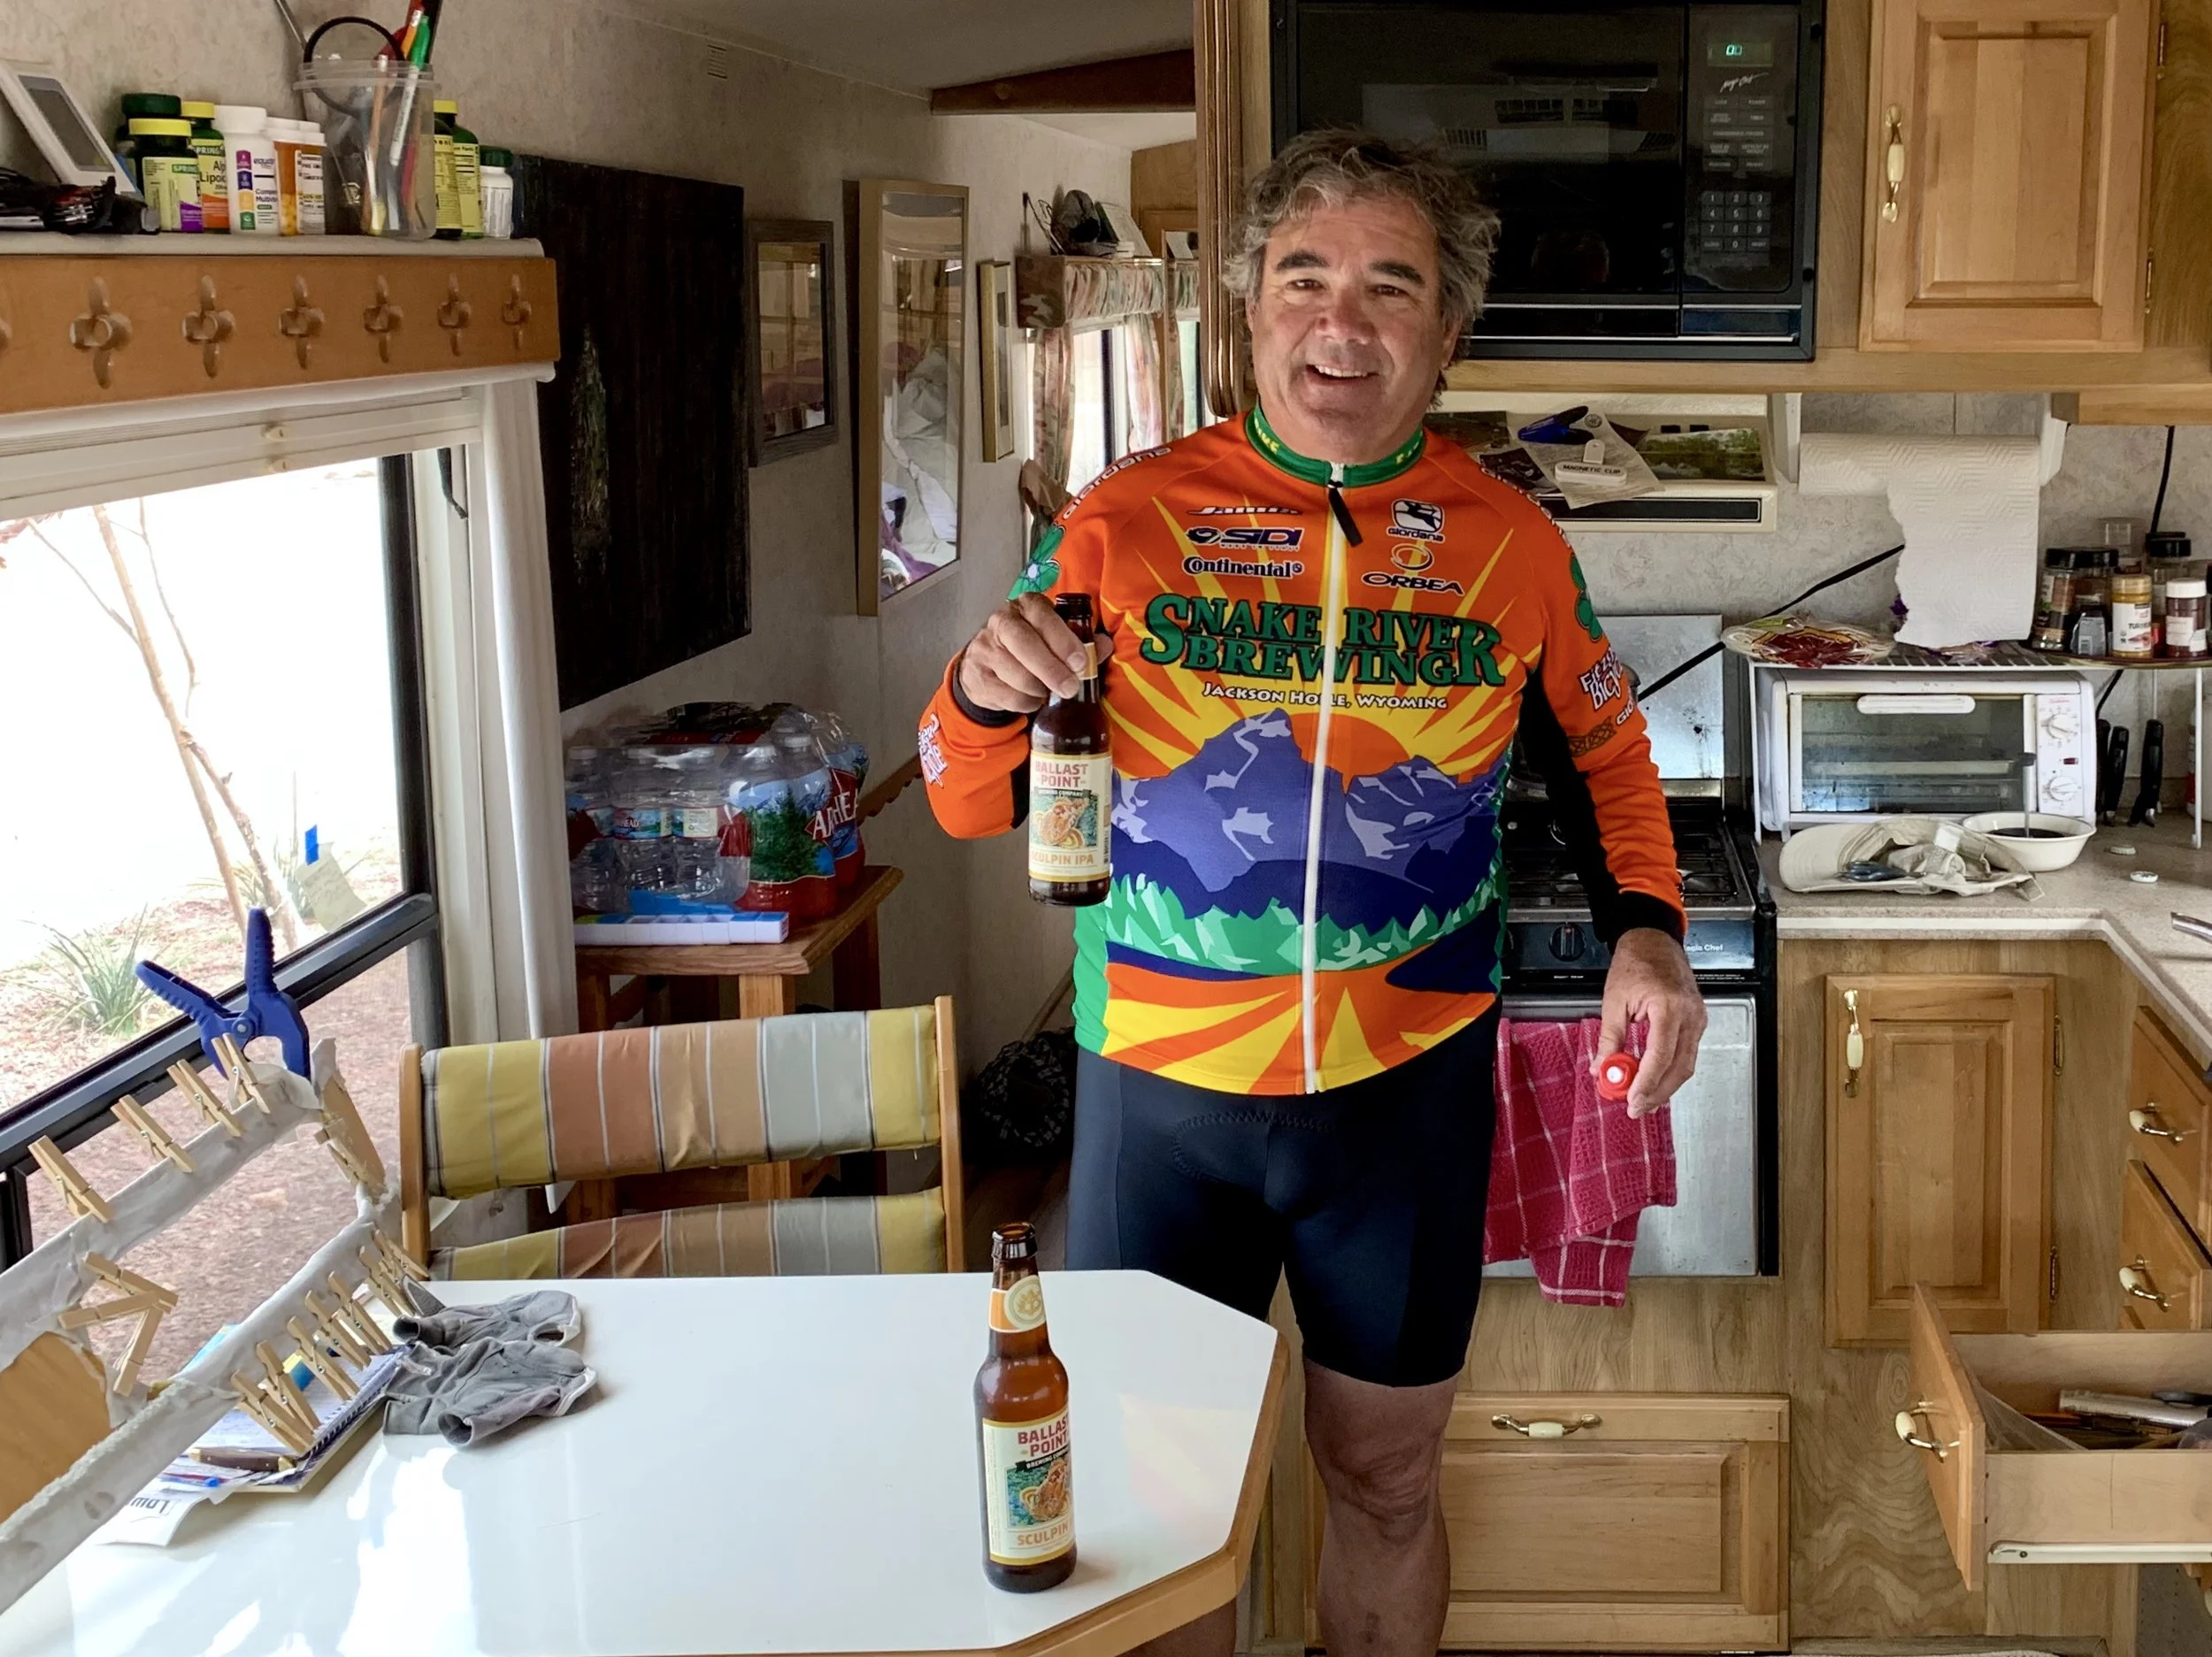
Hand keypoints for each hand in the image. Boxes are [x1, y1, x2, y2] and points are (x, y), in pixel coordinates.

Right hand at [957, 593, 1088, 713]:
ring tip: (1048, 691)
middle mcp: (1001, 621)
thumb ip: (1080, 641)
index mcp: (1025, 606)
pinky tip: (1032, 698)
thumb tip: (1104, 645)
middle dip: (1051, 669)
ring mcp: (985, 648)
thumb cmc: (1030, 646)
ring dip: (1039, 689)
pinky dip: (1026, 703)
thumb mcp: (1053, 636)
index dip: (1062, 640)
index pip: (1042, 616)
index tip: (1080, 663)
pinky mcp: (977, 675)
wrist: (986, 663)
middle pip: (1024, 644)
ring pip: (1016, 674)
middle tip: (1070, 688)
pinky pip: (1008, 696)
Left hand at [1597, 928, 1706, 1117]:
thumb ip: (1610, 1038)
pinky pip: (1687, 1053)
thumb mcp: (1614, 1001)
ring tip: (1643, 1100)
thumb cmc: (1635, 963)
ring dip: (1665, 1086)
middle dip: (1658, 1092)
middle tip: (1636, 1108)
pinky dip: (1671, 1070)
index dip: (1647, 1083)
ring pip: (1686, 1064)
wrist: (1654, 942)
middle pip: (1679, 1067)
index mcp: (1669, 1007)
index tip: (1632, 1099)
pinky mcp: (1697, 1021)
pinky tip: (1654, 1080)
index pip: (1661, 1056)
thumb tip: (1602, 1068)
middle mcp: (1690, 1015)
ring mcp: (1698, 1018)